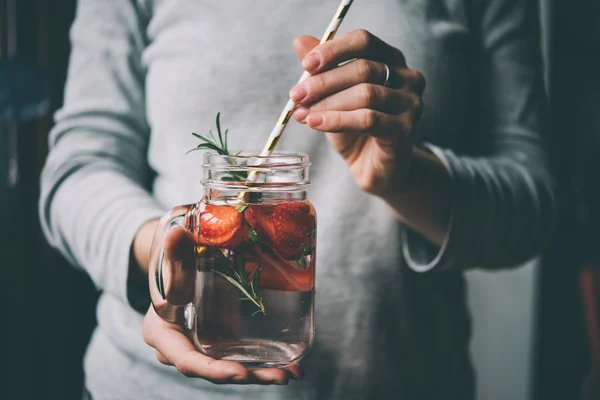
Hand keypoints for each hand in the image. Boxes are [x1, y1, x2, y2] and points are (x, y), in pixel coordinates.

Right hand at [142, 226, 302, 384]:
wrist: (179, 258)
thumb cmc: (170, 259)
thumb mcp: (170, 256)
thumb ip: (174, 251)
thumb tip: (176, 235)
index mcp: (162, 331)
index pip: (185, 359)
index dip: (212, 369)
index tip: (240, 373)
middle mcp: (183, 345)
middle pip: (214, 368)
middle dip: (248, 375)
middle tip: (281, 376)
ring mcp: (204, 344)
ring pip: (232, 365)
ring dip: (263, 372)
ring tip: (293, 372)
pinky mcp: (221, 338)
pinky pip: (242, 354)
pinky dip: (266, 359)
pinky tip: (293, 363)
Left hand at [291, 29, 425, 196]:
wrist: (375, 168)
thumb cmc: (355, 128)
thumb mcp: (334, 96)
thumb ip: (322, 69)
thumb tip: (299, 41)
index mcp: (391, 59)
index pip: (364, 41)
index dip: (334, 50)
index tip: (305, 64)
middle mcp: (407, 77)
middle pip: (363, 68)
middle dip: (323, 82)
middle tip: (296, 95)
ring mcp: (411, 103)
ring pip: (365, 94)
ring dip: (328, 103)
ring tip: (302, 114)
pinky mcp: (405, 129)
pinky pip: (369, 119)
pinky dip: (337, 120)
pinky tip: (316, 124)